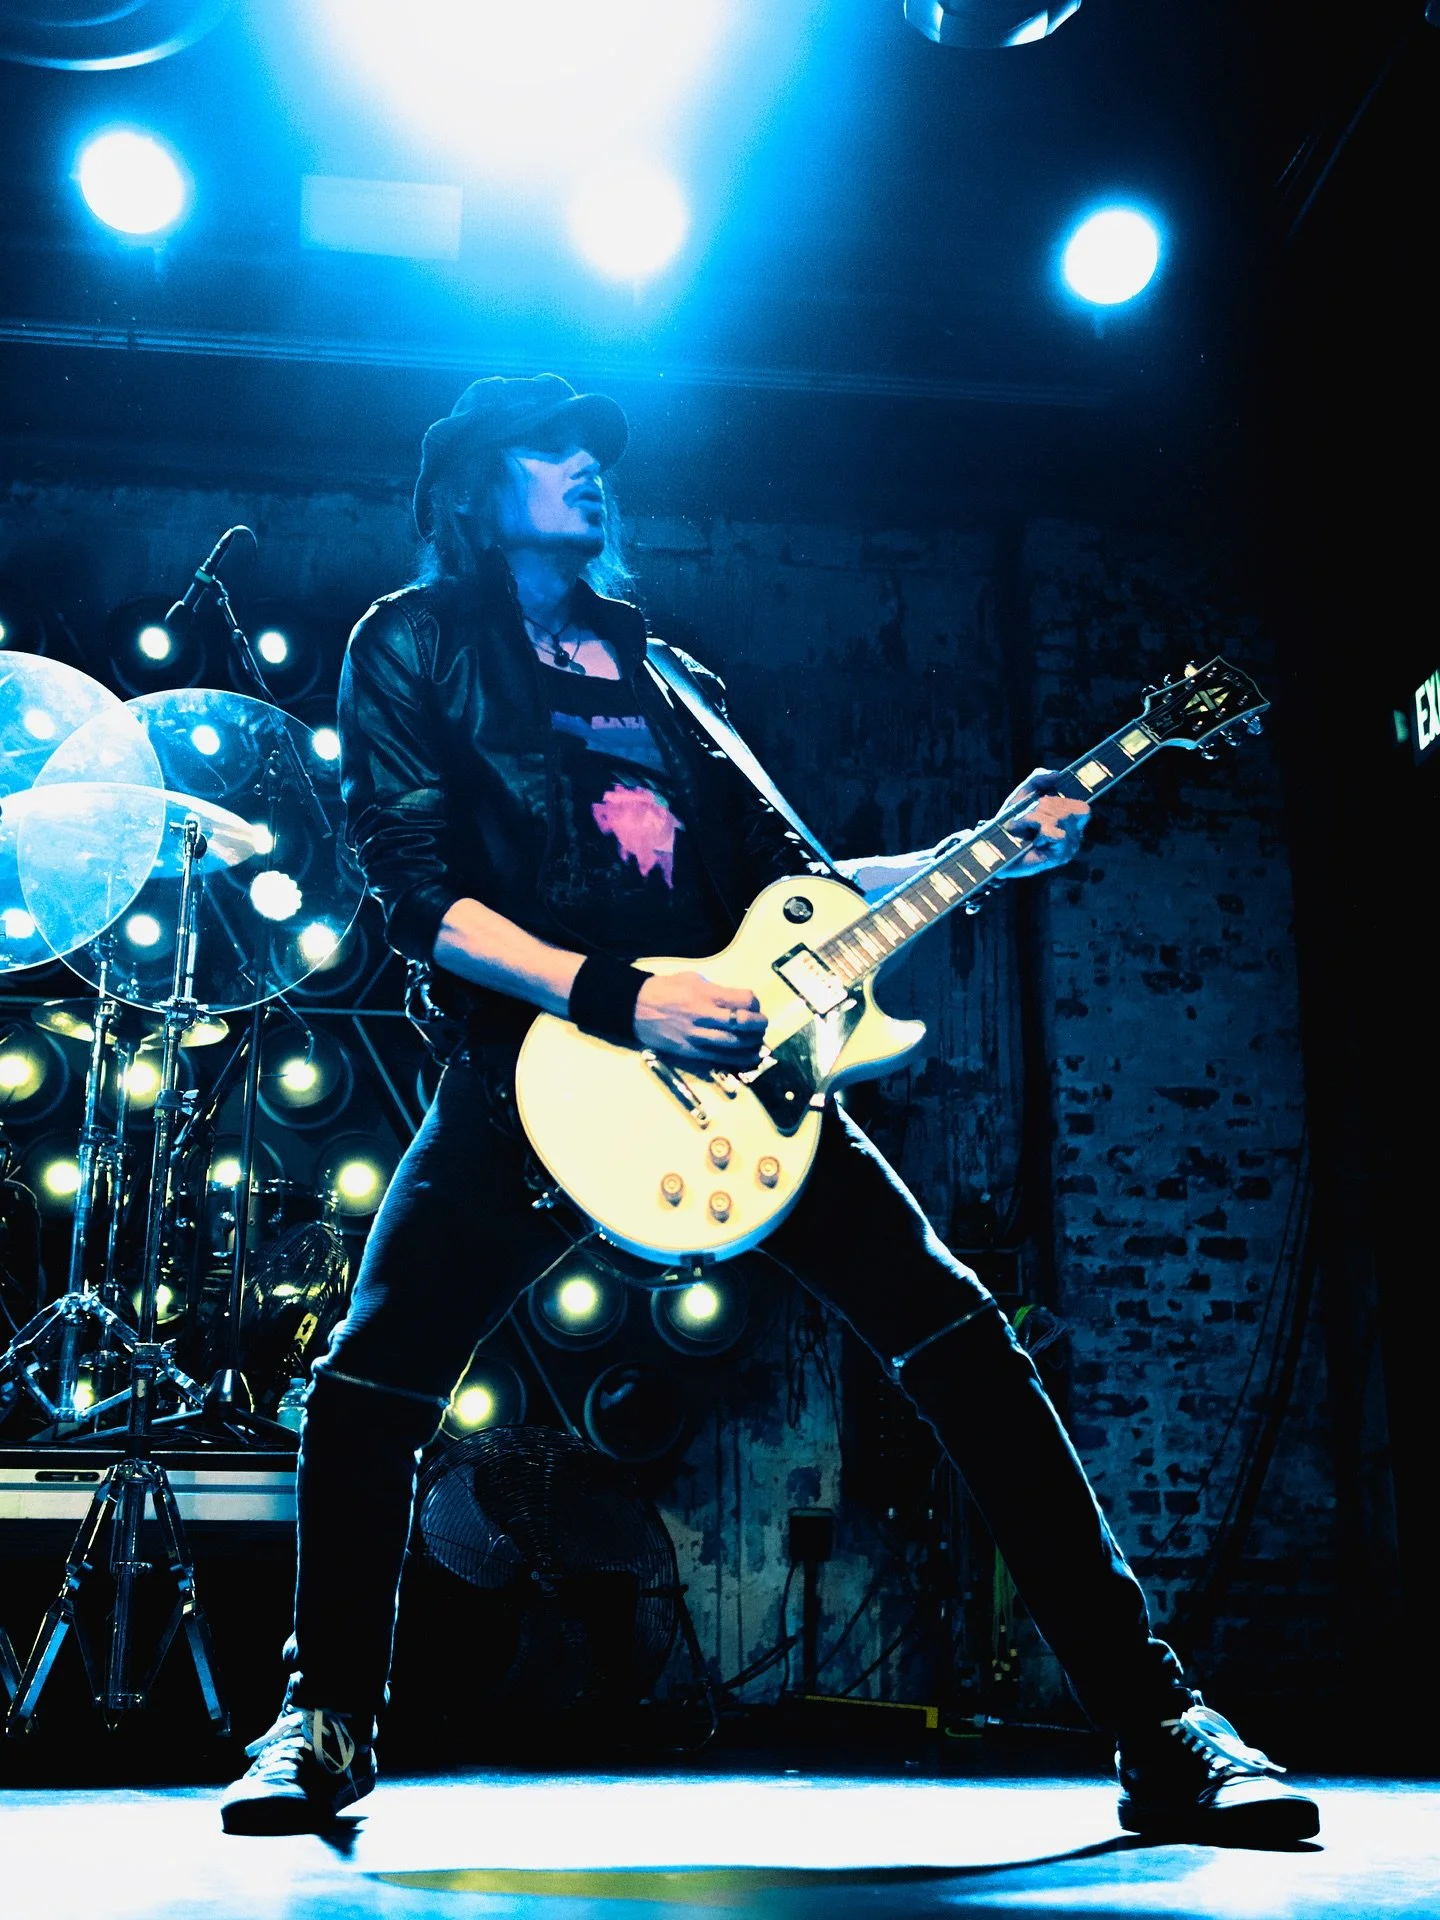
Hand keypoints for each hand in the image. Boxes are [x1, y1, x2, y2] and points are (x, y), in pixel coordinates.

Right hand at [633, 972, 766, 1065]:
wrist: (635, 1008)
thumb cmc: (663, 989)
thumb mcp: (691, 979)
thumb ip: (715, 990)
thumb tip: (735, 1000)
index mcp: (705, 994)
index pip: (743, 1000)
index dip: (754, 1003)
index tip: (753, 1005)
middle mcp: (704, 1016)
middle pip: (743, 1024)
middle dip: (758, 1025)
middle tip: (761, 1024)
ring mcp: (697, 1036)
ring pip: (735, 1044)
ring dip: (752, 1044)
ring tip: (757, 1041)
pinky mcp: (691, 1052)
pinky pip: (720, 1058)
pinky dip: (738, 1059)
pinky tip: (748, 1057)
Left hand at [1000, 768, 1089, 873]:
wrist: (995, 845)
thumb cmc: (1010, 822)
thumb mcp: (1023, 795)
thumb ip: (1039, 779)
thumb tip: (1058, 773)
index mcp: (1069, 821)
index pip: (1083, 808)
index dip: (1065, 800)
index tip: (1044, 799)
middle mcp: (1074, 835)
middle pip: (1070, 809)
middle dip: (1043, 807)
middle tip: (1027, 817)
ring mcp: (1070, 847)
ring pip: (1061, 818)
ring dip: (1036, 818)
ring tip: (1024, 828)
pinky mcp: (1061, 856)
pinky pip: (1057, 834)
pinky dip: (1041, 833)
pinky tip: (1033, 841)